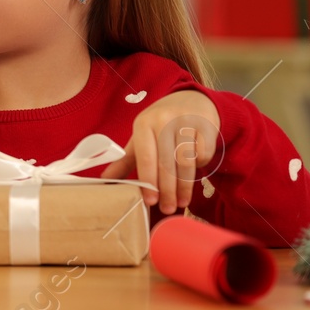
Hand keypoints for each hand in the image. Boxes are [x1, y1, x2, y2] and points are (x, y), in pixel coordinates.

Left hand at [100, 89, 220, 213]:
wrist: (191, 101)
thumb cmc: (160, 124)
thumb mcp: (141, 138)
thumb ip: (126, 160)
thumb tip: (104, 180)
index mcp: (143, 124)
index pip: (145, 157)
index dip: (148, 181)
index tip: (150, 201)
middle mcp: (163, 121)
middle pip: (166, 162)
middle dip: (167, 190)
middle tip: (167, 209)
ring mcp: (186, 123)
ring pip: (186, 162)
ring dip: (184, 186)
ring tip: (181, 203)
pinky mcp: (205, 127)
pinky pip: (203, 155)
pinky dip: (199, 168)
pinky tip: (194, 178)